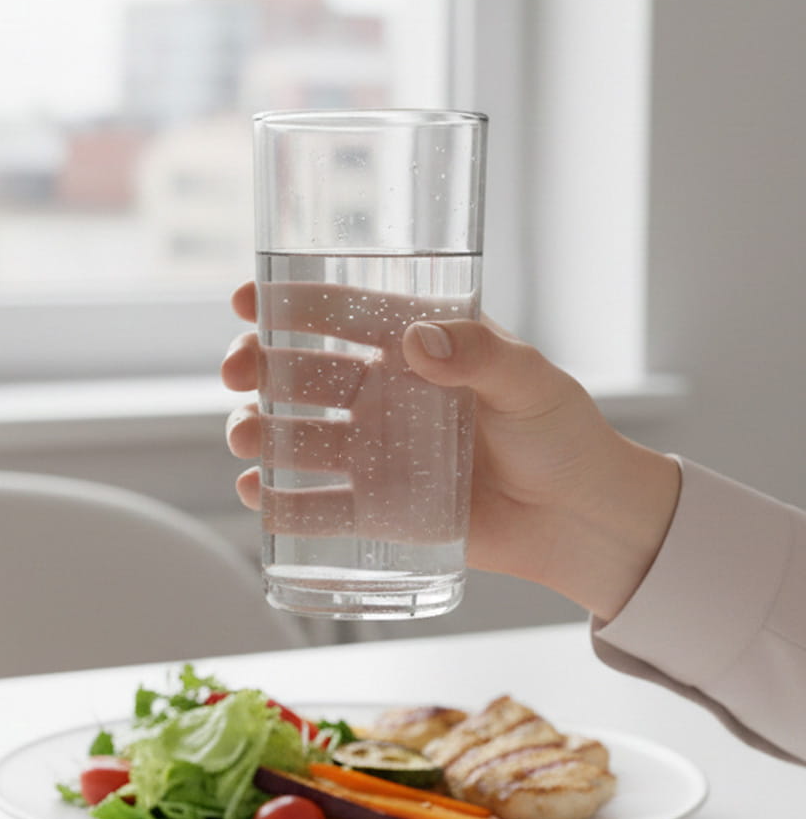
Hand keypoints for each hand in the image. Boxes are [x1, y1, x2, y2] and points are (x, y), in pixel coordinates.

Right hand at [222, 281, 679, 619]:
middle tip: (239, 373)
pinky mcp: (379, 507)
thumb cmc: (563, 436)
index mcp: (416, 349)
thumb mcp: (530, 382)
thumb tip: (418, 341)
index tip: (245, 300)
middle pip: (302, 374)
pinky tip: (259, 497)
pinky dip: (281, 502)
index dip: (289, 302)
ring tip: (247, 439)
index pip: (342, 315)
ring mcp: (376, 453)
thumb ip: (480, 356)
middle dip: (258, 367)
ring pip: (298, 436)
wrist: (578, 518)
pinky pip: (318, 504)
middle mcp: (385, 396)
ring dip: (259, 433)